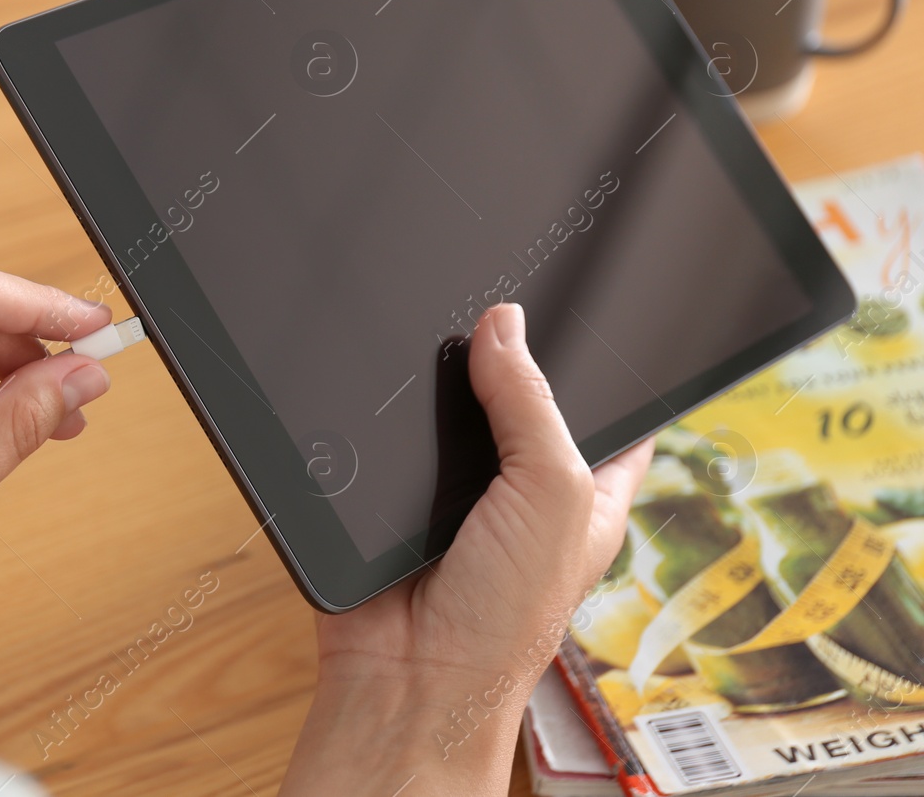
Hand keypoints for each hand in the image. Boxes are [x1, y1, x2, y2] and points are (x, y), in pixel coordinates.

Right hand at [280, 304, 652, 795]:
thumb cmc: (504, 620)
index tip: (579, 315)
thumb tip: (502, 326)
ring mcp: (457, 495)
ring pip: (447, 415)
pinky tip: (382, 410)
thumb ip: (530, 406)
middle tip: (487, 322)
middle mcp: (523, 492)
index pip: (609, 415)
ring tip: (431, 366)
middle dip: (499, 367)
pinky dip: (382, 425)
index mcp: (585, 492)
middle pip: (516, 401)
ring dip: (433, 397)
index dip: (598, 370)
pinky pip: (388, 441)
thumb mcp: (551, 495)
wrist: (408, 674)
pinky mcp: (396, 500)